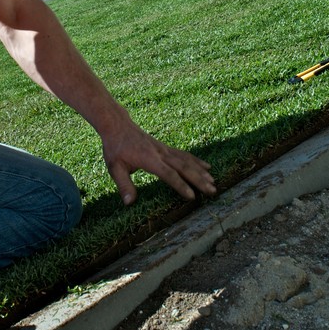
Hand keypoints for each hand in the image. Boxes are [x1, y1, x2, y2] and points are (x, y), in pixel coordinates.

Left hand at [101, 120, 215, 204]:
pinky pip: (184, 154)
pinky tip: (206, 166)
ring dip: (201, 171)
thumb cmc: (115, 148)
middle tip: (213, 191)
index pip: (168, 174)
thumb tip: (129, 203)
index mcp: (149, 159)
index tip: (192, 196)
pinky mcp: (165, 147)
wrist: (118, 126)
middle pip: (184, 167)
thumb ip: (124, 185)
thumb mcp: (114, 167)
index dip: (181, 185)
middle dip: (199, 180)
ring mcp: (164, 149)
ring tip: (213, 181)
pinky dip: (197, 161)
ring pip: (187, 160)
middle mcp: (161, 153)